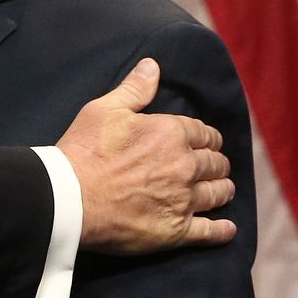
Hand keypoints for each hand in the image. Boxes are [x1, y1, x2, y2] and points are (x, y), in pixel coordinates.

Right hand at [56, 58, 235, 253]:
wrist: (69, 199)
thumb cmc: (83, 151)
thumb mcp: (104, 110)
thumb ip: (134, 89)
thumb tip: (153, 65)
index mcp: (170, 134)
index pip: (203, 133)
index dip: (208, 137)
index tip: (209, 142)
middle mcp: (184, 166)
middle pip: (214, 163)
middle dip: (217, 163)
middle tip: (217, 167)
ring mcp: (182, 200)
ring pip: (216, 194)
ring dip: (223, 190)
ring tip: (224, 190)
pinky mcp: (175, 230)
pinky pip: (209, 232)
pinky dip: (222, 231)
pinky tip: (228, 229)